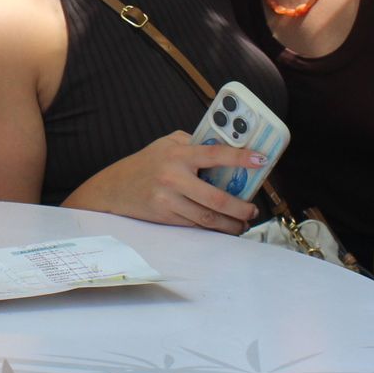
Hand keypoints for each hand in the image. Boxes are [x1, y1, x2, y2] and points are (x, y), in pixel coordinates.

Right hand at [62, 131, 261, 232]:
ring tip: (242, 223)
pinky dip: (212, 229)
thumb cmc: (143, 164)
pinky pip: (195, 225)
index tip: (261, 160)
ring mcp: (169, 200)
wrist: (112, 188)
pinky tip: (221, 227)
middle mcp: (174, 177)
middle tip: (252, 210)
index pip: (215, 154)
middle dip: (241, 207)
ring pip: (208, 218)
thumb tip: (226, 147)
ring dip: (230, 224)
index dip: (241, 157)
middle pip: (217, 198)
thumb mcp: (165, 144)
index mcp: (178, 153)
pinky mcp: (165, 217)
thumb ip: (193, 143)